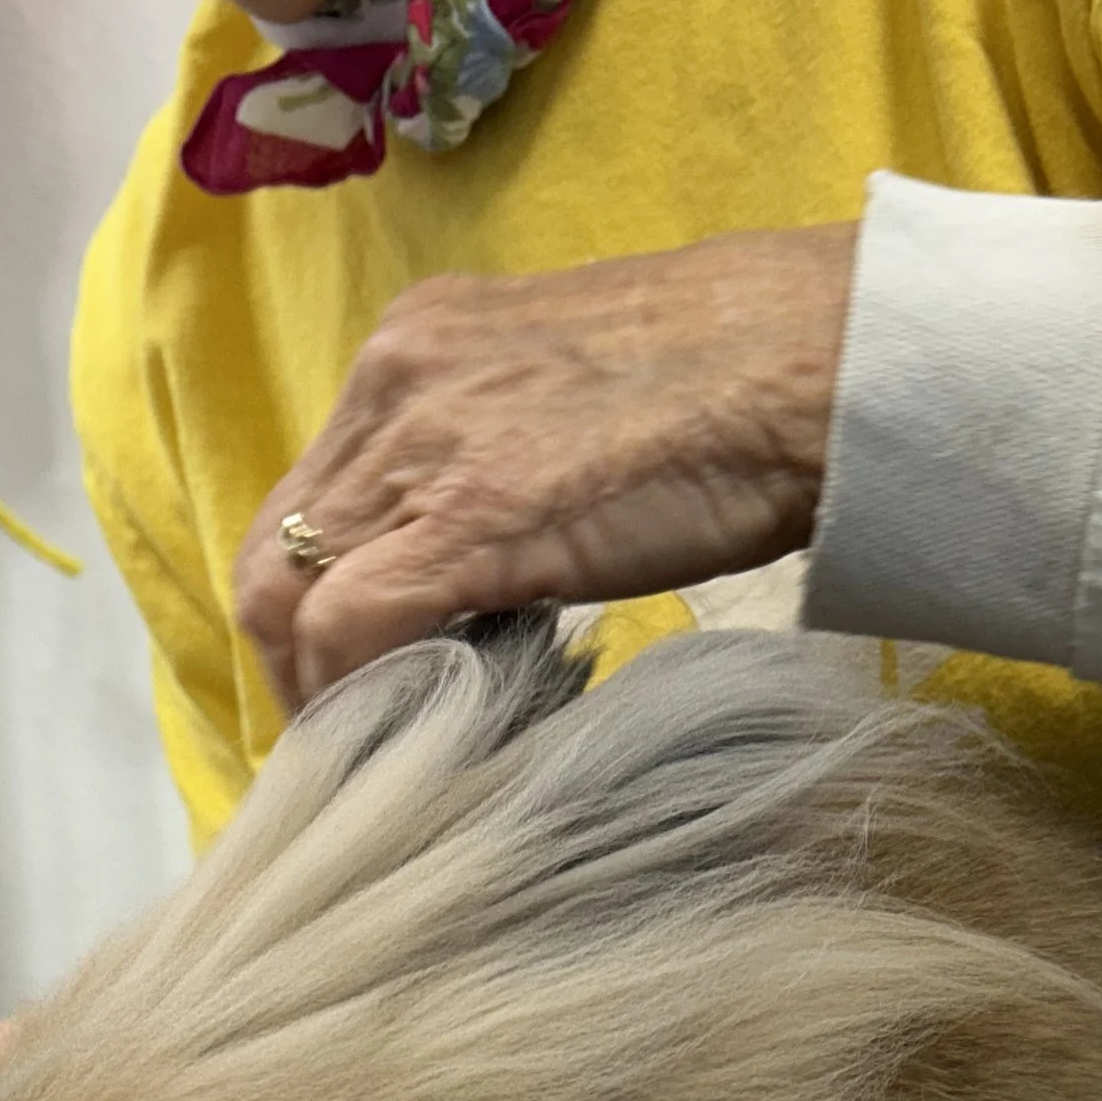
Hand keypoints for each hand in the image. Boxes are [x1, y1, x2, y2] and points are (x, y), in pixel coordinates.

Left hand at [235, 224, 859, 709]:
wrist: (823, 361)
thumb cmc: (743, 382)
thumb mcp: (578, 398)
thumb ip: (505, 456)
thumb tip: (488, 559)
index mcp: (420, 345)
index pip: (315, 495)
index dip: (317, 600)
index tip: (360, 674)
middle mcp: (396, 379)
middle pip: (278, 547)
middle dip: (294, 658)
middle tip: (354, 733)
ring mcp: (423, 441)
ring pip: (289, 592)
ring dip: (318, 691)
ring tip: (375, 755)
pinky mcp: (467, 513)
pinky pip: (351, 624)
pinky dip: (354, 695)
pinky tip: (404, 741)